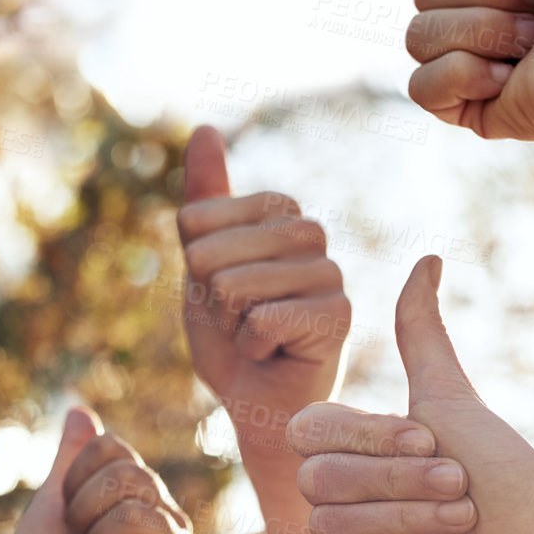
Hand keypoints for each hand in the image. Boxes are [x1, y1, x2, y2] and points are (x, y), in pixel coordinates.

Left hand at [3, 408, 197, 533]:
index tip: (68, 522)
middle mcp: (168, 519)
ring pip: (135, 513)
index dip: (75, 483)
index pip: (115, 449)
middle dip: (83, 515)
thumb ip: (71, 461)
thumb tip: (80, 410)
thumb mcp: (51, 506)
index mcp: (142, 497)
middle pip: (129, 476)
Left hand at [178, 125, 350, 531]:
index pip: (195, 220)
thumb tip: (205, 128)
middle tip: (239, 322)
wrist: (261, 406)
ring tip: (258, 336)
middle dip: (209, 300)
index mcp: (278, 211)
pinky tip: (276, 353)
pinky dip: (251, 347)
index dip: (193, 269)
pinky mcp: (340, 315)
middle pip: (210, 253)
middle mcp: (311, 233)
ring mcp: (330, 272)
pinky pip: (260, 320)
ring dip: (230, 326)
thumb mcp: (202, 265)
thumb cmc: (232, 337)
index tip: (221, 295)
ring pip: (232, 287)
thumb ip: (204, 201)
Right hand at [292, 256, 533, 533]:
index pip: (310, 430)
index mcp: (353, 447)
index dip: (368, 437)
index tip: (428, 438)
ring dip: (407, 518)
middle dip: (400, 481)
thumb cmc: (502, 473)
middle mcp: (339, 491)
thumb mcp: (451, 396)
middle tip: (460, 488)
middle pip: (319, 479)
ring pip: (328, 522)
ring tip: (456, 523)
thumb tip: (426, 255)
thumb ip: (421, 332)